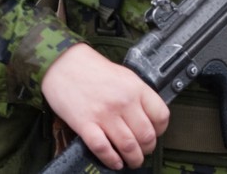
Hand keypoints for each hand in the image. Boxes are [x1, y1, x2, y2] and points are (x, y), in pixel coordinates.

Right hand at [41, 43, 168, 169]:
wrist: (65, 64)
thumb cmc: (93, 69)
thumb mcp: (124, 75)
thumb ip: (137, 94)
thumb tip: (147, 115)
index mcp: (136, 87)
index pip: (161, 115)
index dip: (161, 130)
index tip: (156, 133)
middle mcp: (123, 101)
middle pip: (146, 135)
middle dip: (148, 148)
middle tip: (144, 151)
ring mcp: (104, 114)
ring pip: (128, 146)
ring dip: (134, 159)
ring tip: (133, 161)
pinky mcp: (85, 125)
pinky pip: (103, 149)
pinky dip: (112, 160)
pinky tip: (115, 162)